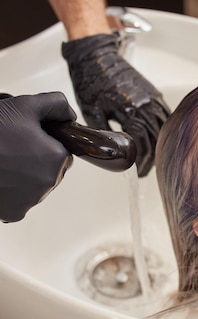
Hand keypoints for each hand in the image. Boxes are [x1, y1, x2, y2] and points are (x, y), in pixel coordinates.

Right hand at [0, 93, 75, 221]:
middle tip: (13, 147)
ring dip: (24, 176)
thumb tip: (69, 116)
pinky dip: (11, 192)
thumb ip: (56, 105)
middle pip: (50, 170)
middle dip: (37, 160)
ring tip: (4, 160)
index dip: (46, 143)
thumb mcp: (27, 105)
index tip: (28, 138)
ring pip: (35, 186)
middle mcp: (49, 183)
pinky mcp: (13, 213)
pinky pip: (19, 201)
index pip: (63, 152)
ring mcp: (31, 201)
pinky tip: (0, 177)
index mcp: (58, 158)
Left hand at [62, 34, 169, 176]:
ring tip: (152, 157)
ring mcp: (151, 97)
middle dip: (151, 157)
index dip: (142, 161)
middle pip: (155, 138)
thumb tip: (109, 151)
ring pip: (162, 126)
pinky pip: (164, 114)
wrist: (96, 56)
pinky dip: (163, 127)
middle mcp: (145, 104)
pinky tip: (159, 136)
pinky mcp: (151, 92)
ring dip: (159, 143)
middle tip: (144, 170)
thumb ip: (103, 133)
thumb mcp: (92, 112)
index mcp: (130, 111)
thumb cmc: (91, 80)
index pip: (142, 143)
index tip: (139, 172)